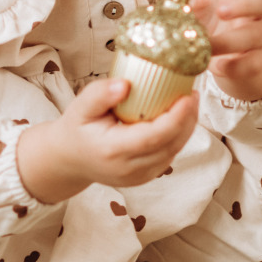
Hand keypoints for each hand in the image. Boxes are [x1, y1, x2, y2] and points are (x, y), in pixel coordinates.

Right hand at [16, 78, 197, 202]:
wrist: (69, 159)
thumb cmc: (76, 129)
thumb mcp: (80, 107)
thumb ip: (100, 95)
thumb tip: (126, 85)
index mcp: (113, 150)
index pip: (153, 136)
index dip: (176, 118)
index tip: (187, 96)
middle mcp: (129, 168)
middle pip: (170, 145)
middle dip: (187, 119)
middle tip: (193, 92)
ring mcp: (139, 176)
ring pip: (174, 151)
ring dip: (186, 127)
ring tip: (189, 101)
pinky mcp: (146, 176)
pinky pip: (169, 155)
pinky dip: (178, 136)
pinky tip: (179, 116)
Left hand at [136, 0, 261, 101]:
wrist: (227, 56)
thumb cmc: (209, 19)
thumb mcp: (191, 1)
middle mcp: (253, 12)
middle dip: (245, 3)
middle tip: (220, 10)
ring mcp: (257, 37)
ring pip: (257, 34)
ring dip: (233, 38)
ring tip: (209, 42)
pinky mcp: (255, 62)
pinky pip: (253, 63)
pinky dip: (235, 65)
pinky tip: (216, 65)